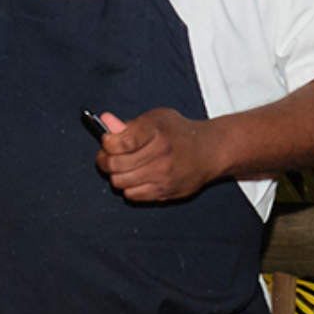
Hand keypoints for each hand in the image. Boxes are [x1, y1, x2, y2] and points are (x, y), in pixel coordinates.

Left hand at [95, 107, 220, 202]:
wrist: (209, 152)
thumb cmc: (178, 133)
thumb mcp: (156, 118)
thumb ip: (129, 124)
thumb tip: (105, 121)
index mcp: (157, 130)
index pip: (121, 142)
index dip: (107, 143)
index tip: (107, 141)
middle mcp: (161, 153)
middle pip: (115, 164)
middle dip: (104, 160)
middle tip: (108, 155)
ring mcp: (163, 175)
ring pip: (119, 182)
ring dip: (116, 175)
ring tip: (123, 166)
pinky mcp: (165, 192)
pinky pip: (131, 195)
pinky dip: (128, 187)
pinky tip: (136, 177)